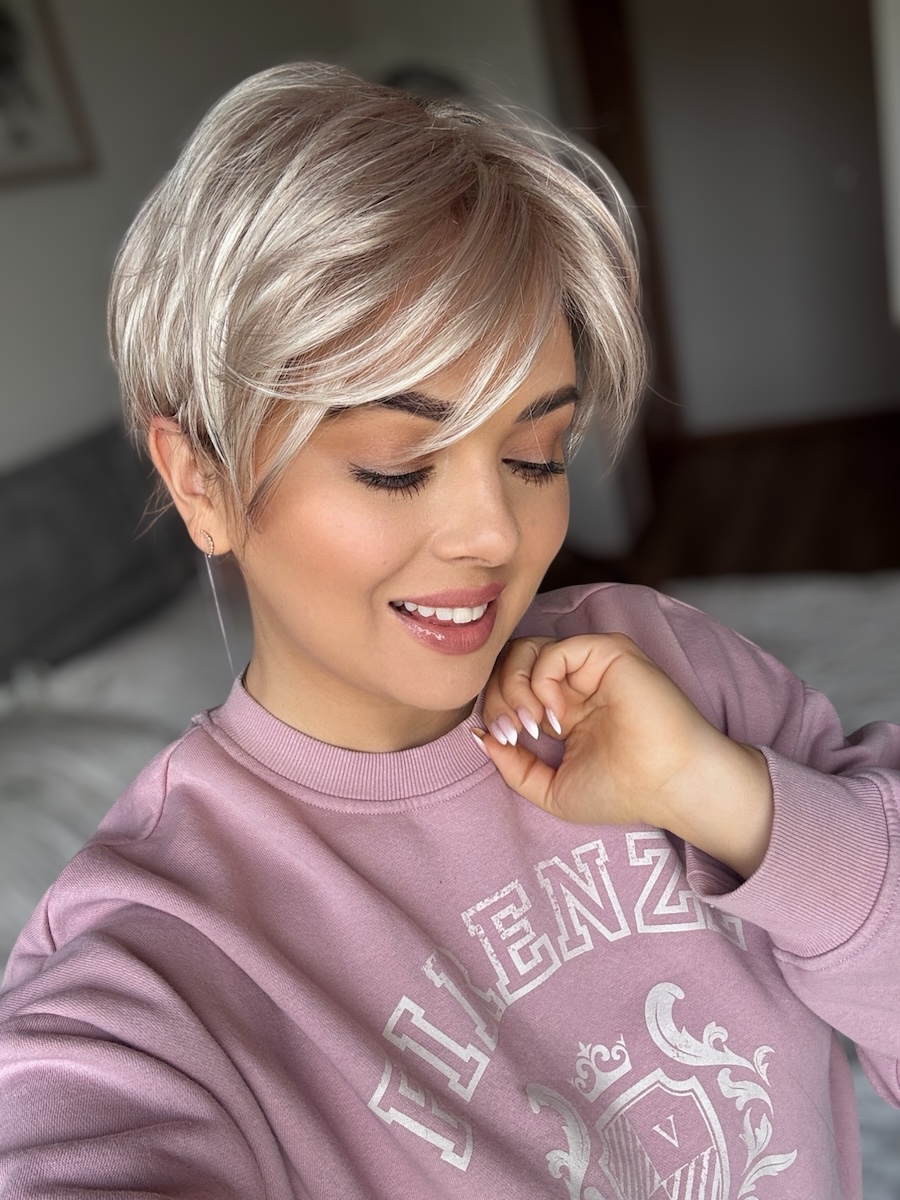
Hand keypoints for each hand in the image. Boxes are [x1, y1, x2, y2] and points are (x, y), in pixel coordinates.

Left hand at [478, 634, 772, 878]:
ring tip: (533, 725)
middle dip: (498, 696)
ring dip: (515, 687)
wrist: (668, 786)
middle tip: (515, 733)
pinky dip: (541, 680)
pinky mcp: (608, 652)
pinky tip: (556, 714)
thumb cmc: (622, 792)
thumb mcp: (550, 789)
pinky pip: (555, 650)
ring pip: (526, 649)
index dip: (495, 708)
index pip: (509, 686)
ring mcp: (591, 665)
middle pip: (511, 663)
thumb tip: (476, 735)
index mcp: (563, 707)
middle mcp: (576, 681)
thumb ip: (511, 765)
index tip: (506, 741)